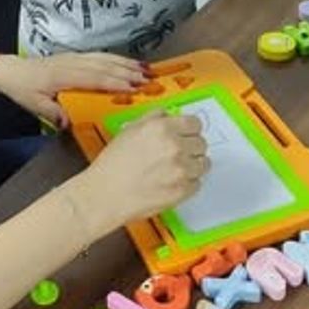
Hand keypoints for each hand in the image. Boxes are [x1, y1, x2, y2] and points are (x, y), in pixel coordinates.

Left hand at [0, 52, 146, 126]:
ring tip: (145, 70)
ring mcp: (75, 58)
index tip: (133, 88)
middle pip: (105, 66)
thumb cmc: (22, 89)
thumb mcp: (33, 105)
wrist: (10, 71)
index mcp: (63, 75)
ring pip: (105, 58)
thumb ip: (52, 113)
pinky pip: (99, 55)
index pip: (94, 78)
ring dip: (126, 63)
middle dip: (128, 72)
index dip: (114, 83)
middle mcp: (72, 63)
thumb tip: (68, 123)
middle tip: (149, 80)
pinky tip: (127, 62)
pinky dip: (115, 58)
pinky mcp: (75, 56)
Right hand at [80, 108, 208, 224]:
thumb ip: (153, 118)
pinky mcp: (182, 191)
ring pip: (203, 164)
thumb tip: (169, 114)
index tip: (187, 134)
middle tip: (177, 154)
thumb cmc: (112, 165)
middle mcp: (174, 147)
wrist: (105, 194)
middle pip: (202, 143)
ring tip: (173, 169)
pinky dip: (187, 184)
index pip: (195, 123)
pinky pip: (197, 183)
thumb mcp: (129, 130)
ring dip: (192, 166)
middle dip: (191, 147)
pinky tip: (170, 182)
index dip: (190, 129)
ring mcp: (180, 170)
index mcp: (162, 128)